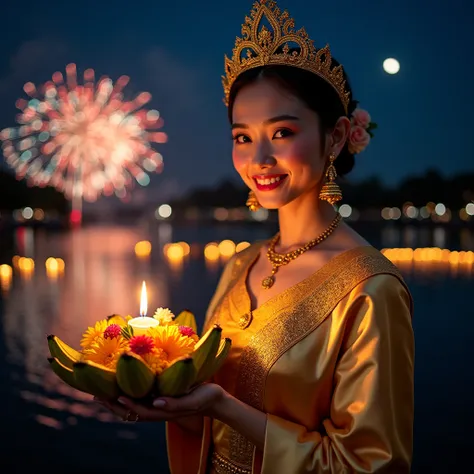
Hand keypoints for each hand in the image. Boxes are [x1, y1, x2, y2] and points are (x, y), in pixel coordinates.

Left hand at [95, 383, 225, 422]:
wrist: (214, 399)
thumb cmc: (205, 397)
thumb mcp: (193, 399)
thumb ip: (176, 402)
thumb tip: (156, 401)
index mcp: (164, 411)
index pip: (141, 411)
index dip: (127, 405)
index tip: (115, 396)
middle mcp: (158, 409)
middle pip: (131, 411)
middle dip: (114, 405)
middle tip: (96, 395)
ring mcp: (158, 404)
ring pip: (132, 406)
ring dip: (116, 401)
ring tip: (101, 392)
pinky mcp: (161, 397)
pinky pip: (140, 398)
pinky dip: (127, 394)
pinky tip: (120, 385)